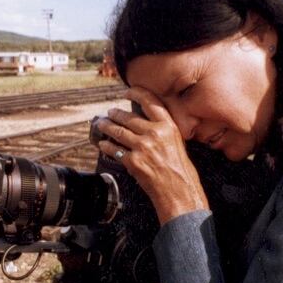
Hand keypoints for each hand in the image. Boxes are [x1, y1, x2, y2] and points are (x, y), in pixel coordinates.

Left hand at [96, 87, 208, 224]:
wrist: (179, 190)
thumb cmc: (180, 169)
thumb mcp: (177, 142)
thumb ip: (162, 129)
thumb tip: (145, 121)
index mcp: (168, 126)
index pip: (149, 101)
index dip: (136, 93)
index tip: (127, 92)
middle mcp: (155, 134)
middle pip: (128, 117)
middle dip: (115, 113)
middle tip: (110, 112)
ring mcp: (142, 147)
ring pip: (118, 131)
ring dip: (107, 126)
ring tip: (102, 124)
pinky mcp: (133, 161)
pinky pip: (114, 150)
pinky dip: (106, 146)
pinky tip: (103, 144)